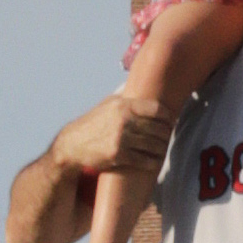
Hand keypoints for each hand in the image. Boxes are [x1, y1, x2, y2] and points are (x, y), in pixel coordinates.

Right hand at [53, 95, 174, 184]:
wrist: (71, 145)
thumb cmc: (93, 123)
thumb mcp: (107, 103)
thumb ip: (126, 96)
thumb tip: (143, 81)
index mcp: (122, 105)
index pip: (156, 109)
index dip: (167, 116)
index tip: (171, 120)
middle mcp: (123, 121)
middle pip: (157, 128)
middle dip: (166, 134)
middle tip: (169, 136)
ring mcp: (121, 139)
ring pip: (153, 144)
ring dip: (161, 148)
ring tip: (164, 148)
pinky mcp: (117, 155)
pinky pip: (143, 159)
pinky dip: (152, 161)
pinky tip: (155, 160)